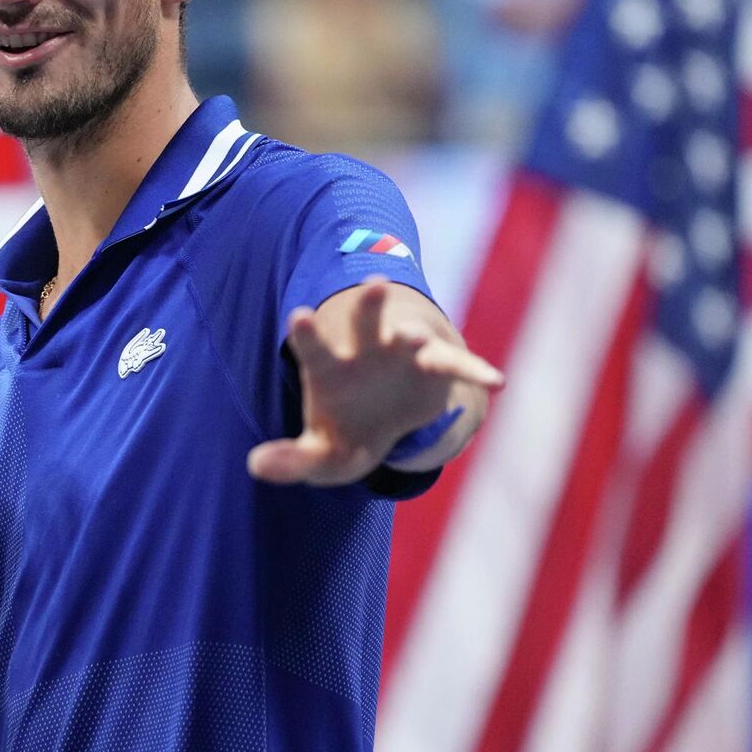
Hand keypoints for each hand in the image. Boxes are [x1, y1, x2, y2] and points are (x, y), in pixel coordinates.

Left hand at [248, 279, 502, 486]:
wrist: (388, 419)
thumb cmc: (346, 430)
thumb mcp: (322, 454)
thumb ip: (292, 461)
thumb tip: (255, 465)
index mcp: (330, 366)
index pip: (314, 346)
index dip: (308, 332)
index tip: (299, 317)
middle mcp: (366, 350)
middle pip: (365, 323)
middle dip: (370, 306)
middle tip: (373, 287)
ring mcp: (402, 353)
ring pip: (410, 337)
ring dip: (413, 334)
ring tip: (413, 336)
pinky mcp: (435, 367)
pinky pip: (457, 368)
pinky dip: (475, 373)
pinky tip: (497, 382)